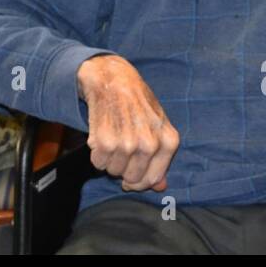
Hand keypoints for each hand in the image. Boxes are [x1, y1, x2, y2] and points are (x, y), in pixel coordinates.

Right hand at [76, 55, 178, 191]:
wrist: (113, 78)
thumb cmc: (137, 102)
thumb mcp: (158, 125)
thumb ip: (161, 159)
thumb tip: (160, 188)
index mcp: (168, 141)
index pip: (152, 179)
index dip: (139, 181)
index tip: (130, 176)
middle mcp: (150, 145)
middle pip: (132, 178)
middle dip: (123, 169)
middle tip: (120, 148)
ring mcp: (128, 144)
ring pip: (113, 171)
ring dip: (109, 160)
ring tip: (112, 137)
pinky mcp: (106, 142)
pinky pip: (98, 163)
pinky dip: (97, 153)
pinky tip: (101, 134)